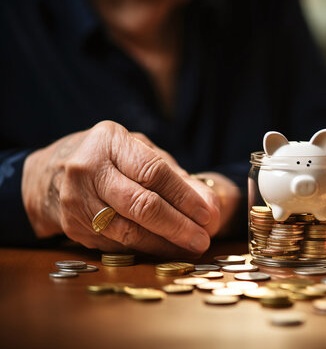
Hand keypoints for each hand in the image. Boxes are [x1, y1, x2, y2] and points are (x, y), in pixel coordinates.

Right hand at [21, 121, 220, 257]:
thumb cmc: (108, 159)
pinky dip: (146, 249)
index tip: (208, 214)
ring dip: (165, 244)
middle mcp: (88, 170)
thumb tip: (210, 207)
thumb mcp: (140, 153)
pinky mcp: (74, 228)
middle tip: (203, 239)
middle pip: (140, 205)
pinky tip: (167, 250)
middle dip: (178, 226)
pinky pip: (117, 244)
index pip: (153, 172)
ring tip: (191, 248)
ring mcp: (76, 201)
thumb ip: (176, 177)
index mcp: (109, 142)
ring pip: (128, 231)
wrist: (48, 175)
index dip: (183, 196)